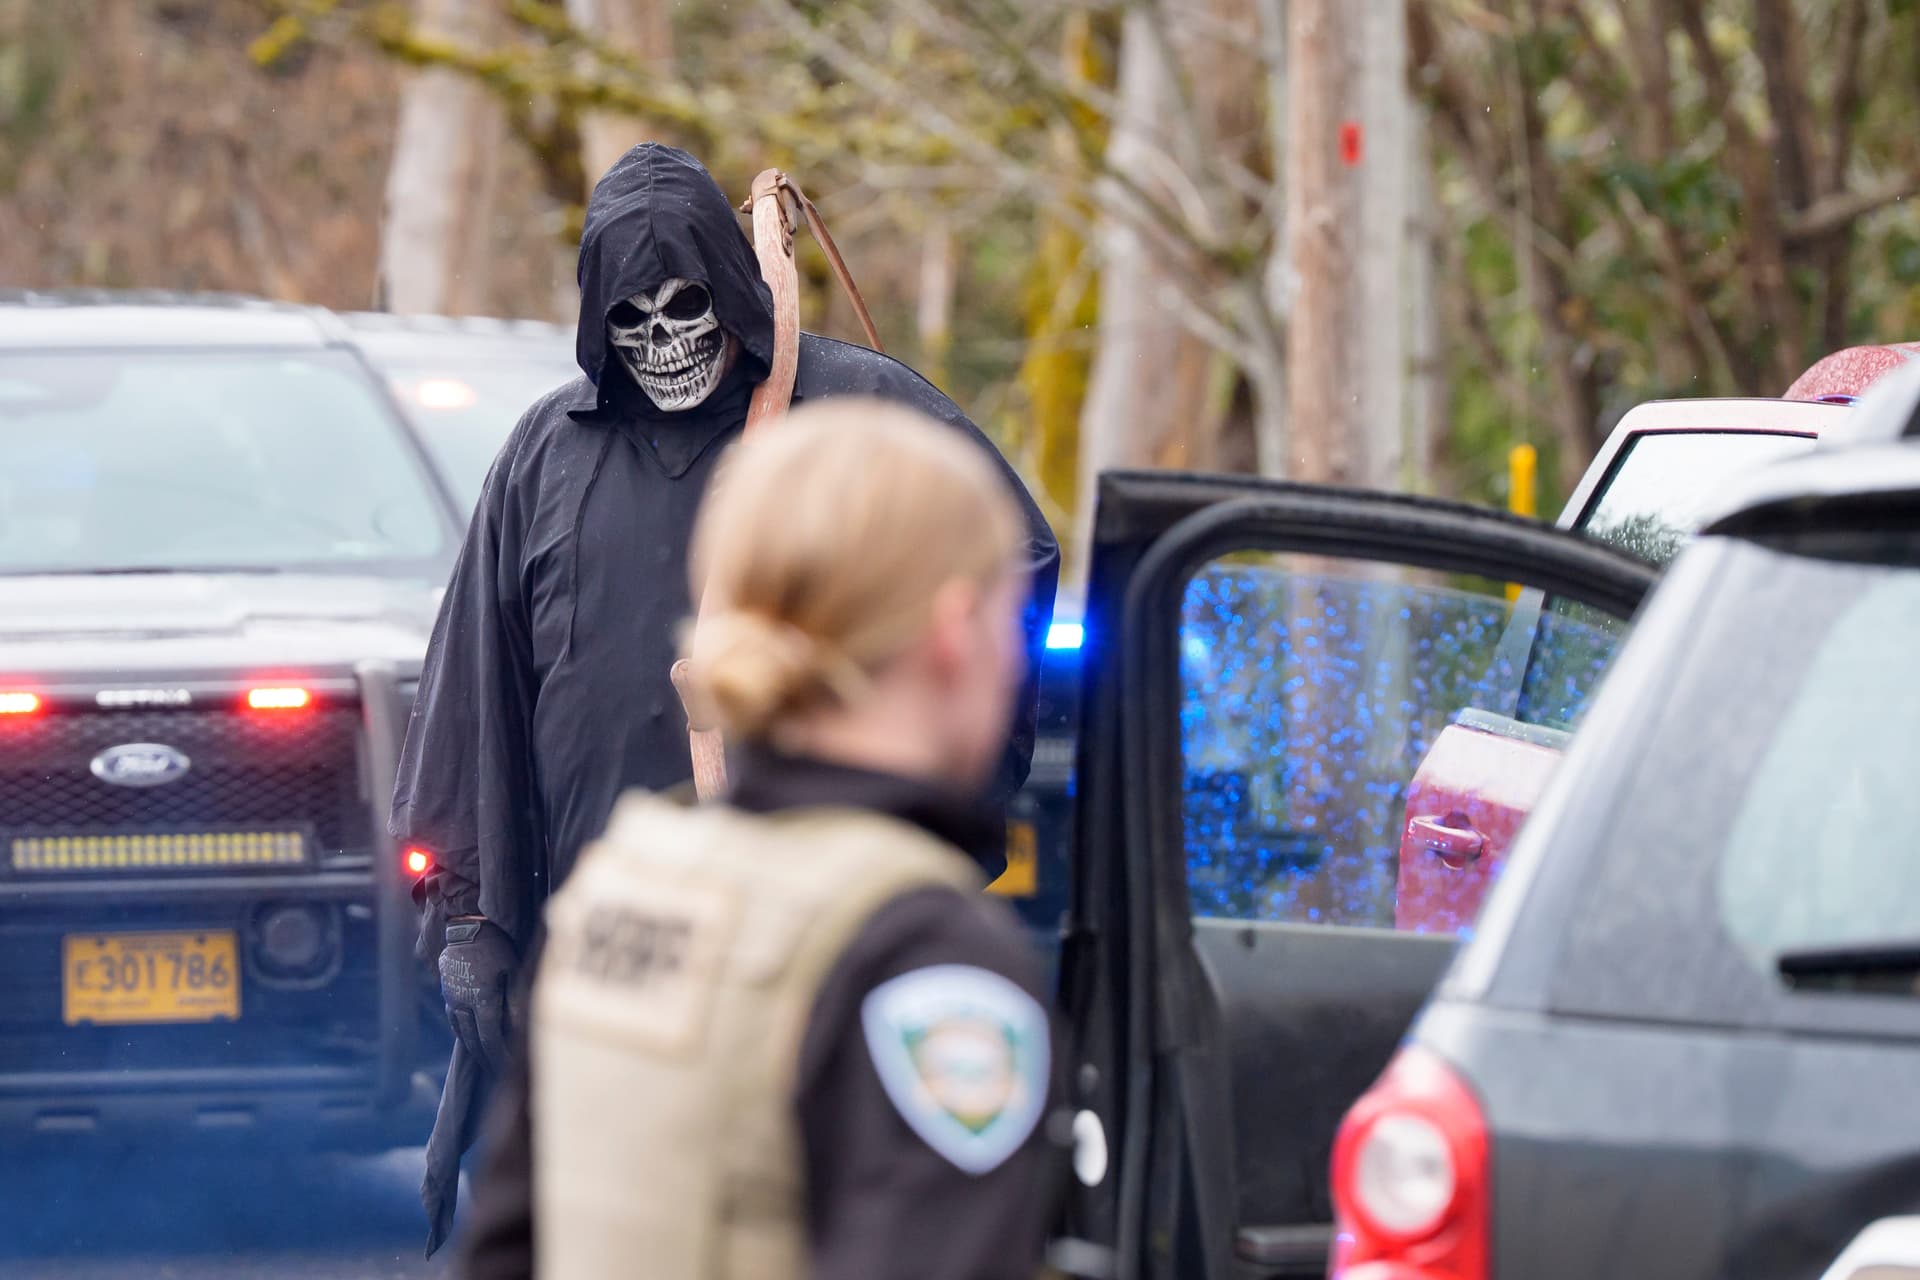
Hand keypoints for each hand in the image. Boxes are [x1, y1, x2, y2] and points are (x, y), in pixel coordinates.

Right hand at [438, 918, 518, 1078]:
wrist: (466, 926)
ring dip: (474, 1050)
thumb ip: (515, 999)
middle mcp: (464, 1004)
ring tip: (485, 1062)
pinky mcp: (447, 992)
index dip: (500, 1056)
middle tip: (499, 1075)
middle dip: (488, 1059)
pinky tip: (469, 1040)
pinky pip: (453, 1020)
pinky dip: (462, 1034)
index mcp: (482, 999)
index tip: (509, 1070)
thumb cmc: (496, 945)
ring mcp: (452, 999)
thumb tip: (520, 1027)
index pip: (491, 1038)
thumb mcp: (513, 968)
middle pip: (475, 1040)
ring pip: (462, 1033)